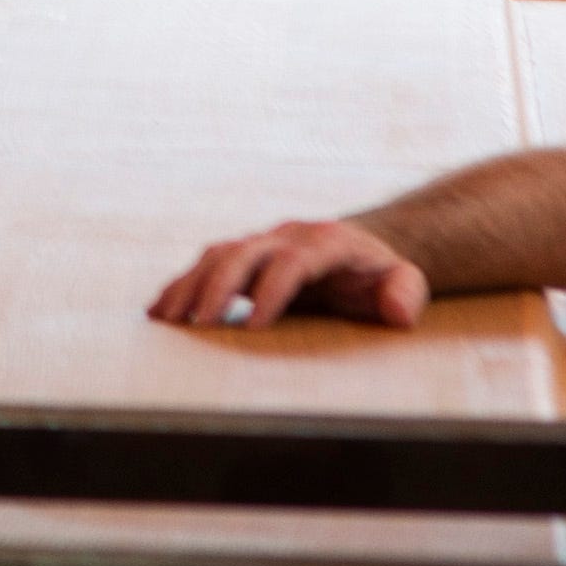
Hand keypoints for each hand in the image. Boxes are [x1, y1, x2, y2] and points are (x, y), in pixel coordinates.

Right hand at [149, 218, 427, 330]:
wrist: (361, 250)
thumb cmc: (383, 277)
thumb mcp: (406, 284)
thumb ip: (406, 294)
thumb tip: (396, 310)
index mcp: (326, 242)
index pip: (293, 262)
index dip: (272, 292)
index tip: (252, 329)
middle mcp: (287, 236)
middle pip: (244, 252)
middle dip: (217, 286)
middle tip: (197, 323)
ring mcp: (262, 243)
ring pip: (218, 255)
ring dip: (190, 285)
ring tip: (166, 319)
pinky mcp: (243, 256)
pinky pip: (206, 265)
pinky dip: (182, 285)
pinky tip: (159, 311)